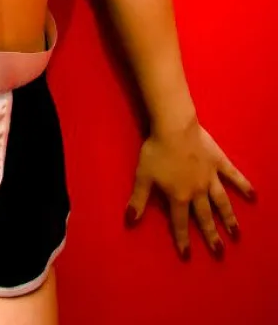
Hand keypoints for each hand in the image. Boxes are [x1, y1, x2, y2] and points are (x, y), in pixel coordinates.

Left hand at [125, 118, 255, 259]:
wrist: (174, 128)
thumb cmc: (156, 151)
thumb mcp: (143, 176)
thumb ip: (138, 200)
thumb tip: (130, 221)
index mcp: (178, 195)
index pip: (180, 222)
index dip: (182, 239)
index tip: (187, 256)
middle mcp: (197, 191)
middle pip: (205, 216)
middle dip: (211, 235)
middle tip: (220, 253)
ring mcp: (210, 177)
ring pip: (221, 202)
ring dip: (229, 218)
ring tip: (236, 233)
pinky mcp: (219, 162)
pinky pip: (233, 176)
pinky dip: (243, 185)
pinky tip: (253, 195)